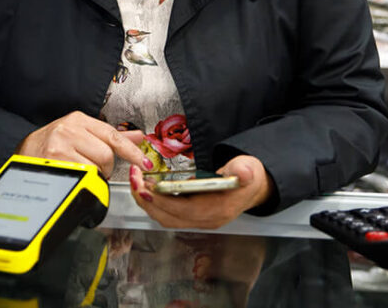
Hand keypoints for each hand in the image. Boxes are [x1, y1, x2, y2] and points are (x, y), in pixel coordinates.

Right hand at [16, 110, 151, 178]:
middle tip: (98, 168)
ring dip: (95, 174)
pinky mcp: (55, 162)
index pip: (113, 136)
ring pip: (95, 167)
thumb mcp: (82, 132)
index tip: (144, 163)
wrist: (25, 152)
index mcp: (79, 120)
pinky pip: (82, 176)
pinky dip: (85, 180)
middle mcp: (70, 130)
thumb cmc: (54, 142)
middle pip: (106, 154)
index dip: (131, 151)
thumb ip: (112, 135)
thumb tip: (138, 136)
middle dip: (107, 167)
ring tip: (84, 170)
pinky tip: (76, 175)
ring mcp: (60, 146)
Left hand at [129, 155, 274, 229]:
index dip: (162, 200)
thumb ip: (244, 170)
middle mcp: (207, 219)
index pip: (184, 210)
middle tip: (133, 180)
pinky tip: (148, 189)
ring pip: (166, 218)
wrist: (254, 187)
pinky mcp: (194, 216)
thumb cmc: (248, 176)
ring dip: (148, 202)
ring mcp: (200, 220)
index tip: (145, 187)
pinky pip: (170, 214)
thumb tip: (244, 172)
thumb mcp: (249, 168)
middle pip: (169, 217)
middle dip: (147, 200)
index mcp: (218, 209)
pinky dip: (156, 203)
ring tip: (136, 183)